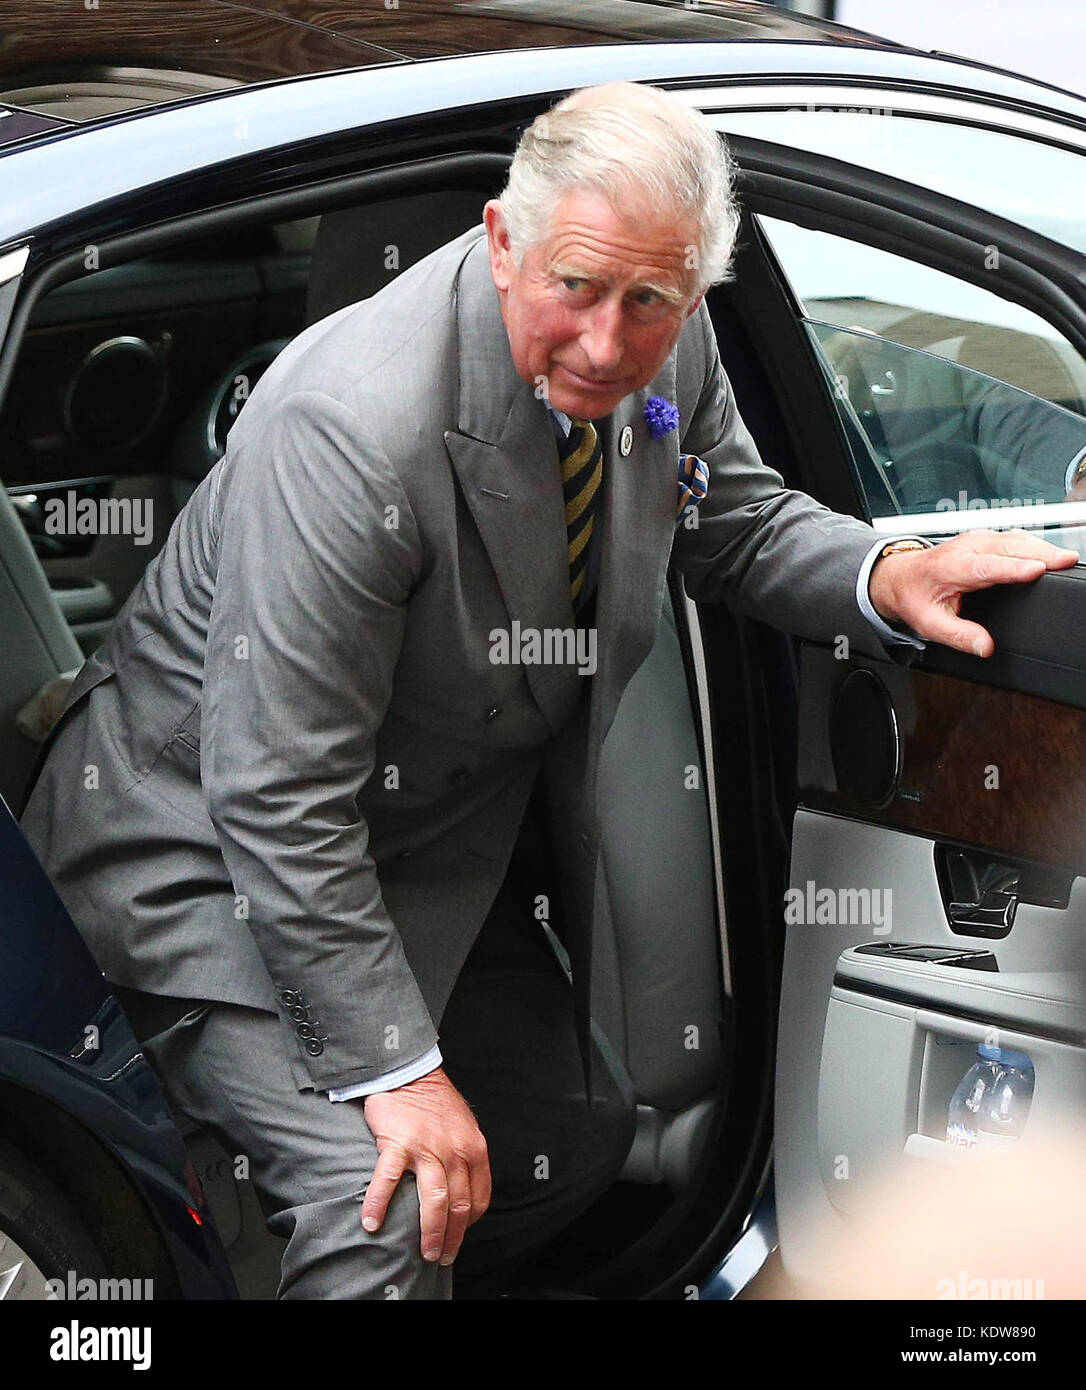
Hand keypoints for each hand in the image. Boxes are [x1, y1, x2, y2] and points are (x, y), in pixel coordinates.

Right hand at [361, 1066, 490, 1265]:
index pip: (478, 1197)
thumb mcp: (464, 1127)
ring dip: (429, 1232)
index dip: (469, 1222)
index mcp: (473, 1148)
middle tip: (441, 1256)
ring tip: (423, 1253)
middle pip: (458, 1205)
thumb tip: (462, 1188)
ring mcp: (426, 1148)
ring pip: (433, 1201)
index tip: (458, 1235)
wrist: (409, 1071)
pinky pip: (388, 1181)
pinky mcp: (398, 1143)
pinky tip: (371, 1224)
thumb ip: (466, 1156)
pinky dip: (379, 1205)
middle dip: (451, 1237)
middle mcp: (454, 1151)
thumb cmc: (435, 1102)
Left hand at [868, 529, 1077, 656]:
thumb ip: (958, 635)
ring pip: (1015, 539)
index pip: (987, 566)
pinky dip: (1035, 544)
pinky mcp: (986, 539)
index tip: (1037, 570)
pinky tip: (1050, 553)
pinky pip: (1015, 538)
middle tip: (1067, 561)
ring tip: (1066, 558)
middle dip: (1040, 553)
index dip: (1014, 568)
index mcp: (951, 567)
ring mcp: (977, 540)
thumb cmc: (914, 596)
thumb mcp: (929, 624)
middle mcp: (966, 548)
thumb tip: (984, 647)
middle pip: (1009, 547)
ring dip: (1041, 546)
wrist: (900, 577)